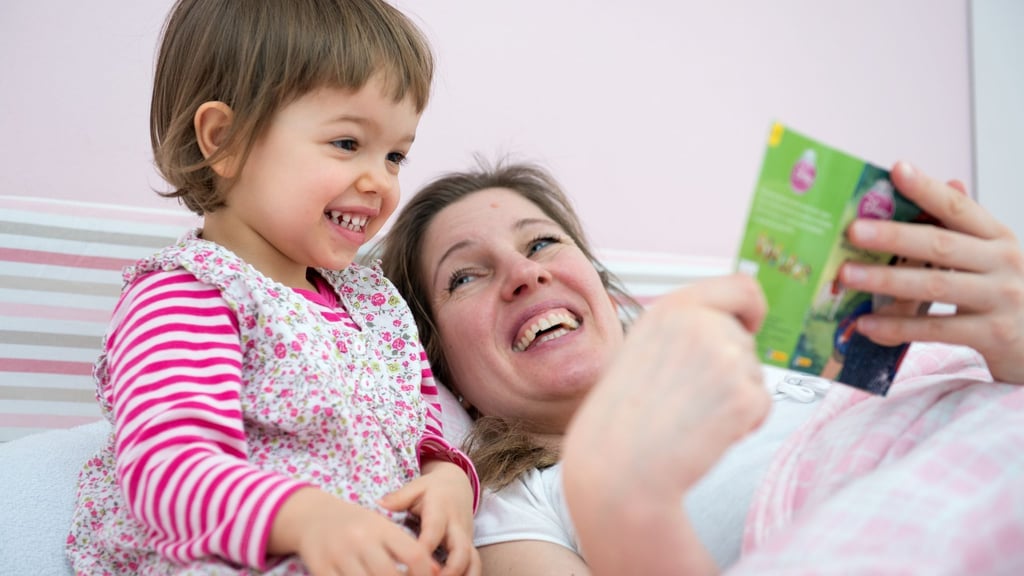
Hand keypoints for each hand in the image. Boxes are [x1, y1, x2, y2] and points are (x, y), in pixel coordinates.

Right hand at [269, 487, 438, 575]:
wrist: (313, 515)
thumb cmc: (356, 524)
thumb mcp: (383, 527)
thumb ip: (407, 547)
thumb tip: (436, 570)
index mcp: (381, 528)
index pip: (414, 555)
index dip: (425, 574)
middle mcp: (361, 540)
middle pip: (390, 575)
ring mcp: (339, 555)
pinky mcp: (321, 568)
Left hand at [380, 460, 479, 575]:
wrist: (457, 485)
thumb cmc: (433, 488)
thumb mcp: (416, 487)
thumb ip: (399, 497)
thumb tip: (378, 504)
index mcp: (441, 511)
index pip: (434, 531)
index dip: (425, 548)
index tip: (413, 561)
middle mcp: (457, 527)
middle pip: (461, 551)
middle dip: (450, 571)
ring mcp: (466, 538)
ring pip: (473, 561)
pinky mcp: (469, 547)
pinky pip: (474, 565)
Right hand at [562, 274, 769, 575]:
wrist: (618, 467)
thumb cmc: (624, 416)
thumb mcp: (644, 348)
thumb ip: (686, 330)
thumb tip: (736, 328)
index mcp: (671, 308)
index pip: (741, 286)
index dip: (753, 308)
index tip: (752, 324)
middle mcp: (700, 324)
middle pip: (745, 339)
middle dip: (731, 369)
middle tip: (690, 399)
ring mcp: (724, 358)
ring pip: (755, 373)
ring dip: (734, 397)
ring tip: (689, 416)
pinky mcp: (743, 395)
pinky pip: (763, 405)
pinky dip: (744, 424)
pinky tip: (705, 434)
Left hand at [841, 161, 1023, 383]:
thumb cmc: (1006, 293)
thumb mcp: (993, 257)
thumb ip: (966, 228)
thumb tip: (950, 180)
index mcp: (998, 237)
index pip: (959, 207)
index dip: (928, 188)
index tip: (897, 169)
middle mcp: (1003, 263)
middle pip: (941, 245)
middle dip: (894, 236)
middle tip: (853, 231)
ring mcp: (1001, 299)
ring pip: (935, 286)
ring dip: (886, 281)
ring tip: (846, 276)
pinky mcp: (994, 335)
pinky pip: (936, 329)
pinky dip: (898, 327)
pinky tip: (866, 324)